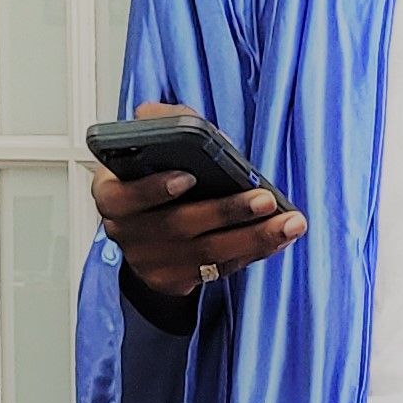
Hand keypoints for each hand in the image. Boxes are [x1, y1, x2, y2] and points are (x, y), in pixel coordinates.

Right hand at [91, 101, 307, 297]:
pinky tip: (279, 237)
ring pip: (206, 255)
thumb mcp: (151, 141)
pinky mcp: (175, 280)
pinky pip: (218, 270)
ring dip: (253, 239)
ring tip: (289, 223)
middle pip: (178, 227)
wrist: (149, 219)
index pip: (123, 197)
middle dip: (226, 213)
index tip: (189, 177)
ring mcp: (150, 262)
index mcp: (113, 193)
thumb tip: (182, 122)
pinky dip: (253, 253)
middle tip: (264, 199)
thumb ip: (162, 122)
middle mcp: (127, 233)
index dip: (153, 189)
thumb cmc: (155, 172)